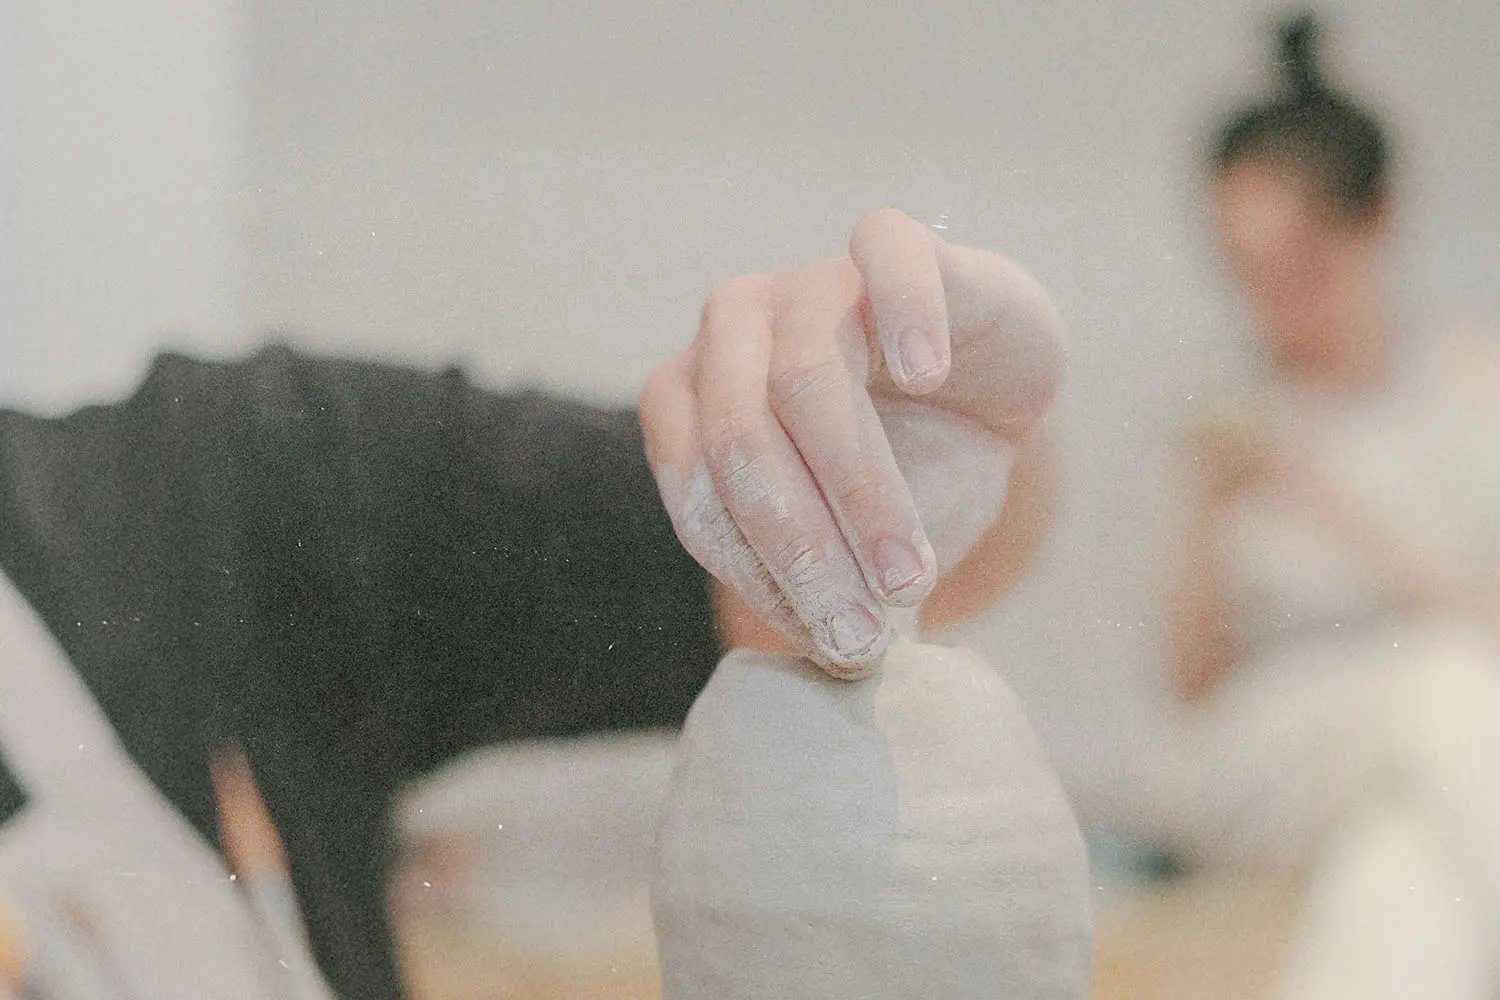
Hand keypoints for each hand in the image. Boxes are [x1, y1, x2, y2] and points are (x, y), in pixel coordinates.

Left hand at [638, 209, 1064, 676]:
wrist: (993, 385)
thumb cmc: (915, 468)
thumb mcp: (868, 549)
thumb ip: (838, 593)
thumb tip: (835, 664)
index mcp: (698, 403)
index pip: (698, 495)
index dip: (760, 576)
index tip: (836, 640)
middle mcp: (733, 332)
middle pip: (739, 443)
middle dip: (804, 550)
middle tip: (866, 628)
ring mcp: (810, 281)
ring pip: (806, 377)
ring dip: (859, 488)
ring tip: (911, 567)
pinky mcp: (894, 246)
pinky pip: (884, 254)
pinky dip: (904, 314)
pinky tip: (930, 372)